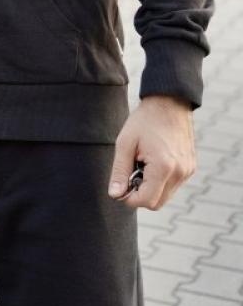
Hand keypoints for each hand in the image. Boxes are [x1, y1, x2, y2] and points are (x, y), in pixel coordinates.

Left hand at [108, 95, 195, 209]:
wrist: (169, 102)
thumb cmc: (144, 121)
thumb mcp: (125, 144)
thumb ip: (120, 171)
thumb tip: (115, 195)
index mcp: (163, 167)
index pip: (146, 201)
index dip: (129, 198)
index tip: (121, 185)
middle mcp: (179, 172)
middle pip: (157, 203)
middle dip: (140, 195)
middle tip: (131, 173)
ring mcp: (188, 171)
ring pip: (166, 196)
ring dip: (151, 188)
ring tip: (143, 164)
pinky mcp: (191, 167)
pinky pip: (174, 186)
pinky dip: (161, 181)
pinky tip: (154, 162)